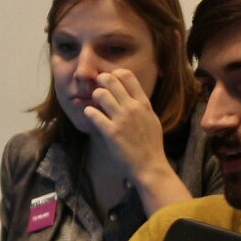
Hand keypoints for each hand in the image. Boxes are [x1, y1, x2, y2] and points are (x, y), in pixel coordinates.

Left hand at [83, 67, 168, 182]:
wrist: (150, 166)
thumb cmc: (151, 145)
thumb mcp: (151, 119)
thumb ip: (141, 106)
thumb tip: (131, 95)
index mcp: (143, 104)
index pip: (127, 76)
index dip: (115, 74)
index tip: (110, 79)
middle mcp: (132, 108)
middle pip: (111, 80)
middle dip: (101, 81)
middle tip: (98, 87)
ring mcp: (121, 119)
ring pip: (100, 94)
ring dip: (94, 96)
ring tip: (95, 103)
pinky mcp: (110, 132)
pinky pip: (93, 114)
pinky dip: (88, 112)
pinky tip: (90, 114)